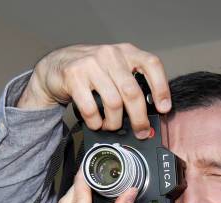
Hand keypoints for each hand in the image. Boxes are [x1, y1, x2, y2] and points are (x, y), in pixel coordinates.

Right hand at [18, 43, 170, 136]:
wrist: (56, 67)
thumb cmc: (91, 73)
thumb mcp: (115, 72)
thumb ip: (131, 86)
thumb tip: (149, 117)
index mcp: (125, 52)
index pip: (151, 64)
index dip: (161, 88)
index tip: (164, 108)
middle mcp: (110, 55)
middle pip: (132, 92)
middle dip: (139, 118)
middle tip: (141, 132)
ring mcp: (91, 64)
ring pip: (113, 103)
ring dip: (114, 123)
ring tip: (111, 126)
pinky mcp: (73, 76)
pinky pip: (91, 109)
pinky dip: (95, 122)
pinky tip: (96, 123)